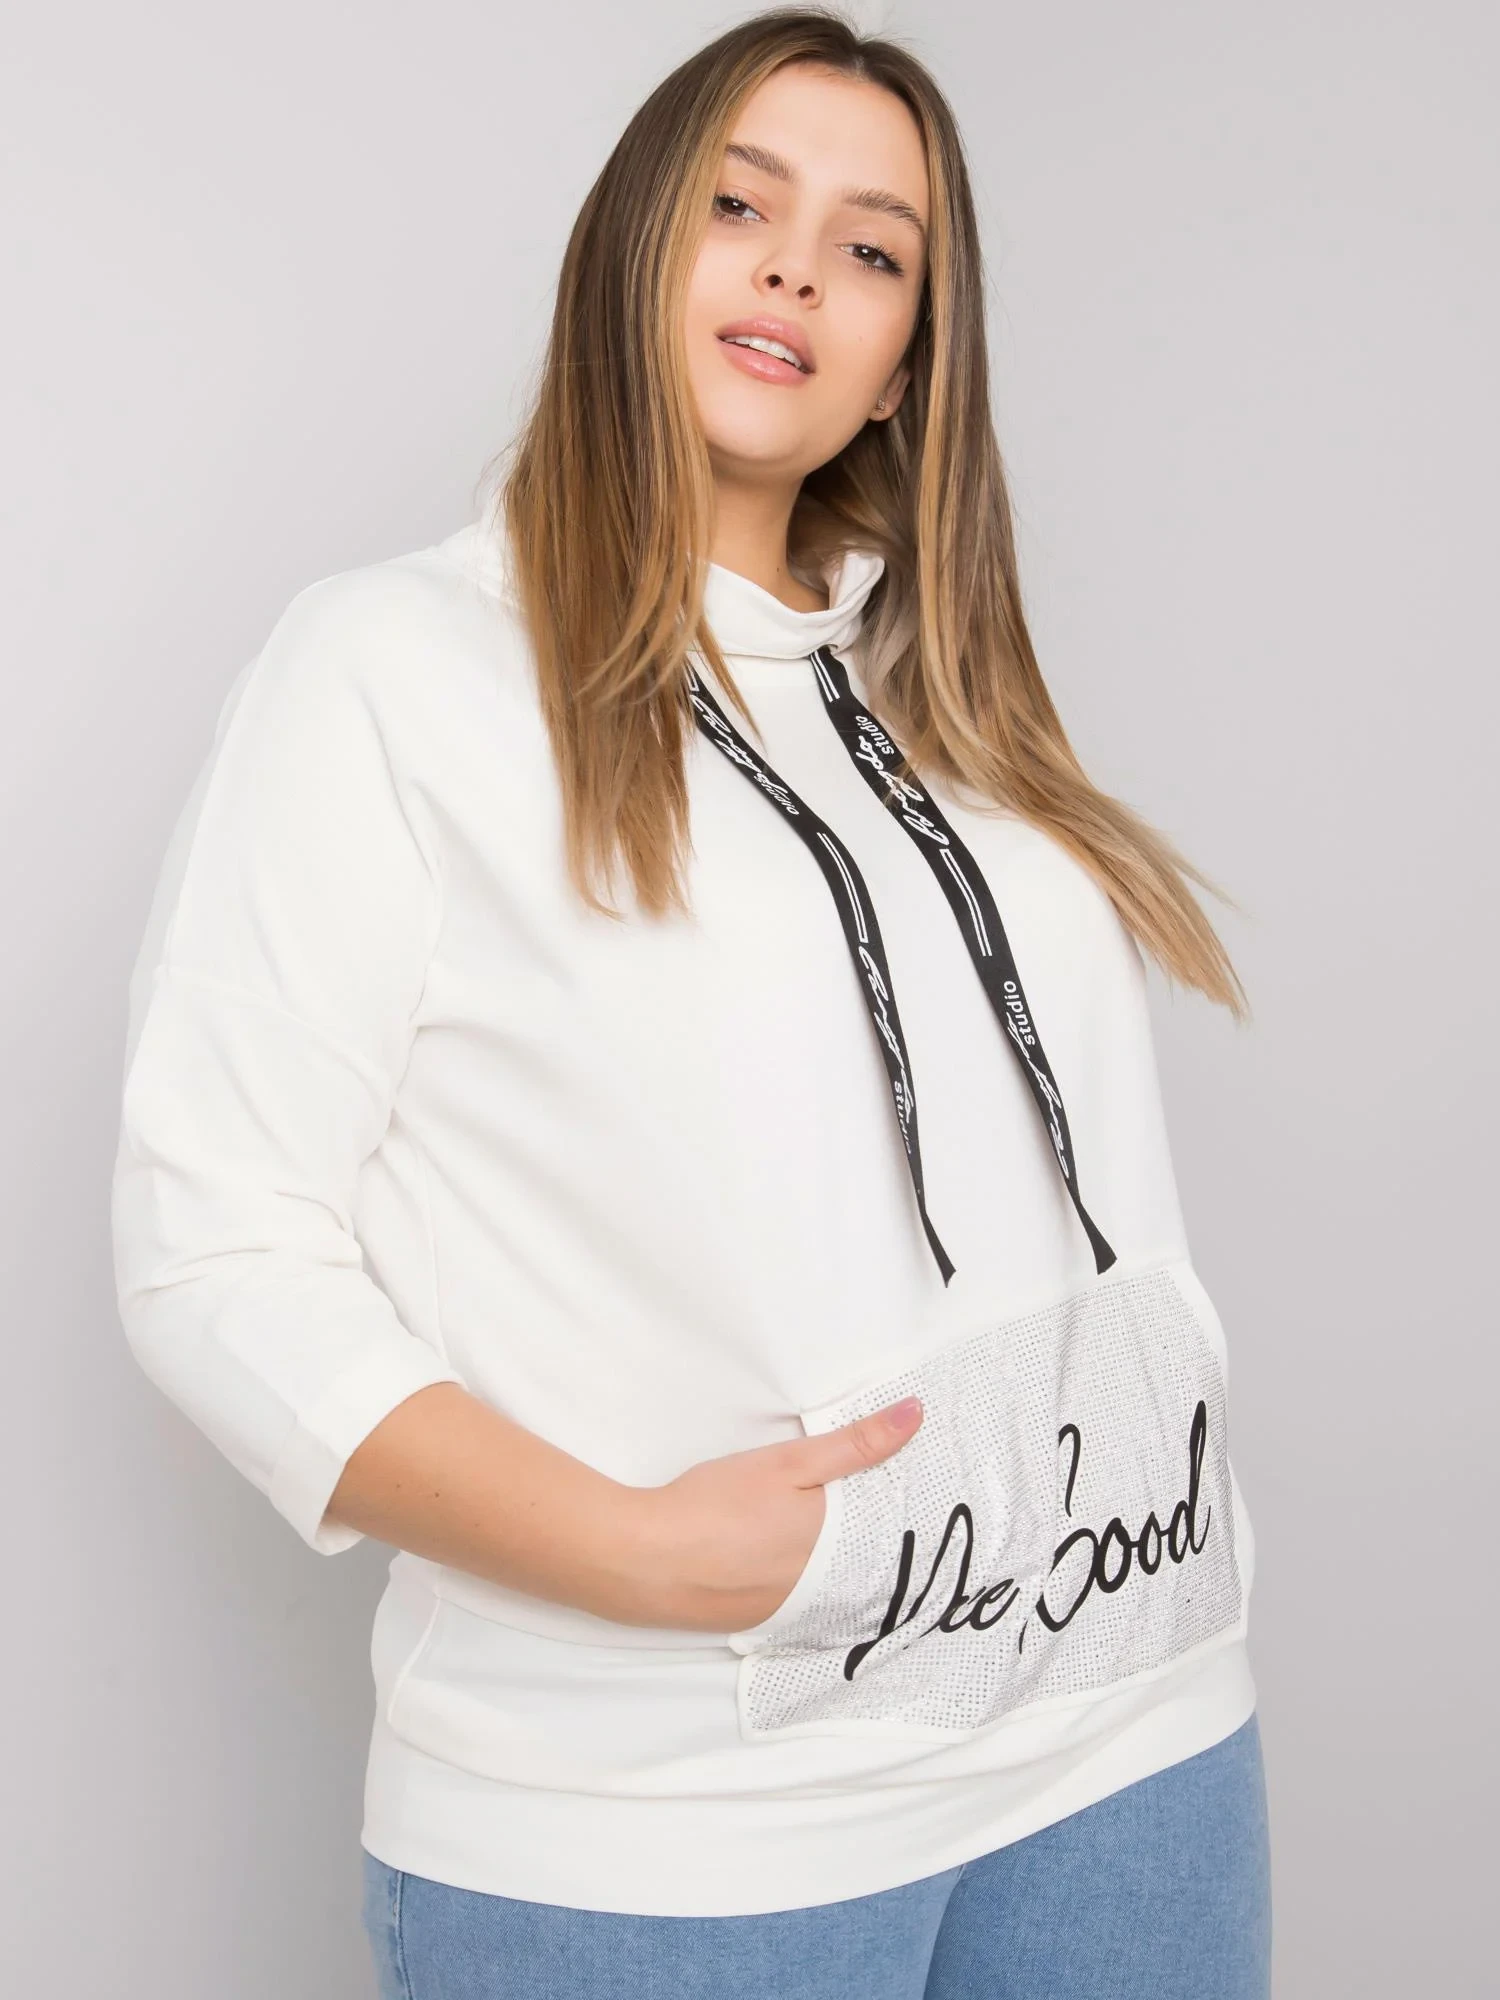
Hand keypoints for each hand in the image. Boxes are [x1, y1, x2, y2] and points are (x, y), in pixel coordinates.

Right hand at [630, 1396, 923, 1632]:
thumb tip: (916, 1414)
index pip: (899, 1531)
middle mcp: (831, 1589)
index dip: (909, 1508)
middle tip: (886, 1505)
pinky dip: (813, 1581)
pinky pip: (810, 1604)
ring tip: (839, 1531)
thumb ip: (855, 1443)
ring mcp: (798, 1613)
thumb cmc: (715, 1506)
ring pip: (842, 1586)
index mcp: (843, 1546)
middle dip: (881, 1537)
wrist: (644, 1562)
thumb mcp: (788, 1463)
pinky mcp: (764, 1623)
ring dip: (849, 1563)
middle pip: (873, 1562)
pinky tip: (791, 1561)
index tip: (918, 1487)